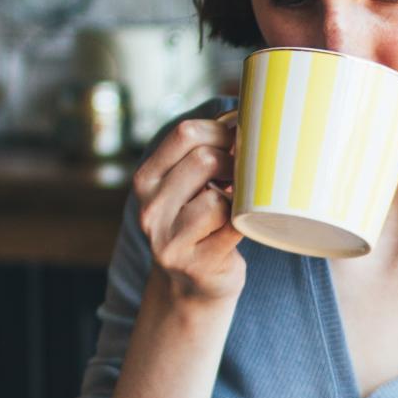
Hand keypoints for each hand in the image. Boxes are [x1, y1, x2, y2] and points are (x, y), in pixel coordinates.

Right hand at [132, 111, 243, 305]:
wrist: (193, 287)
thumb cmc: (202, 226)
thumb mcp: (189, 187)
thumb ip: (203, 153)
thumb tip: (244, 111)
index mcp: (146, 180)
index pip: (184, 134)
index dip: (222, 130)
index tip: (243, 140)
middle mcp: (150, 208)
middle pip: (204, 160)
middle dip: (237, 161)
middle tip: (250, 172)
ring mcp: (169, 239)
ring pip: (216, 196)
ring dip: (239, 195)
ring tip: (242, 201)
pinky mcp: (195, 263)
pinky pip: (231, 226)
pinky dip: (244, 220)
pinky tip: (244, 222)